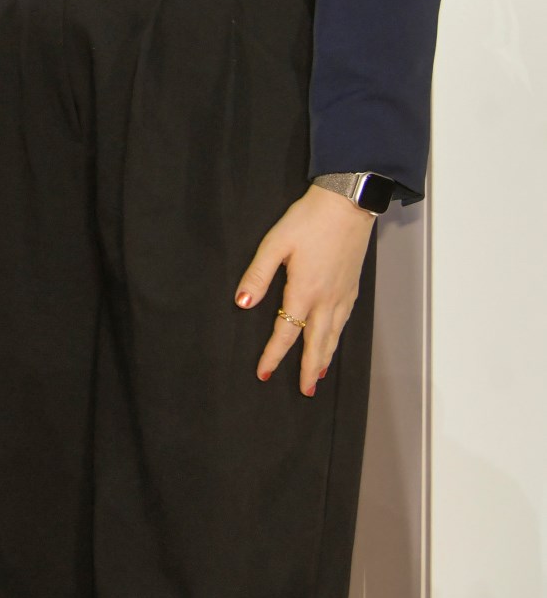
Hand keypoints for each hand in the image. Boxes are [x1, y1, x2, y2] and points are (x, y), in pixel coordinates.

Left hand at [237, 184, 376, 395]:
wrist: (348, 205)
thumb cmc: (309, 221)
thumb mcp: (275, 244)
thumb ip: (258, 276)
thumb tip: (243, 305)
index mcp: (304, 291)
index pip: (286, 332)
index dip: (273, 355)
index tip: (263, 373)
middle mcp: (327, 300)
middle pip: (316, 343)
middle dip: (308, 369)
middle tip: (304, 392)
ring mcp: (344, 295)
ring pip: (334, 336)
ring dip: (325, 358)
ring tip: (318, 376)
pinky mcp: (353, 287)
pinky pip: (345, 322)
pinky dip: (338, 339)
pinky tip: (334, 340)